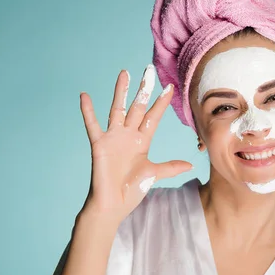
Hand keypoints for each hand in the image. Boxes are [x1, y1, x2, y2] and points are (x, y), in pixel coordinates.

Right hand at [79, 65, 191, 222]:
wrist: (113, 205)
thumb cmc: (131, 191)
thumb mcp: (153, 175)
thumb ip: (170, 167)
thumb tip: (190, 164)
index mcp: (142, 141)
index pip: (154, 117)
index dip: (161, 102)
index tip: (170, 87)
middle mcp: (128, 135)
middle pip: (138, 107)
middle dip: (144, 89)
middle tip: (149, 70)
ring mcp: (113, 138)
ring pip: (118, 109)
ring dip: (121, 91)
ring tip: (124, 73)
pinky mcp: (100, 145)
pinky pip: (93, 125)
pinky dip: (88, 111)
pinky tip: (85, 96)